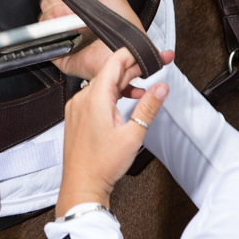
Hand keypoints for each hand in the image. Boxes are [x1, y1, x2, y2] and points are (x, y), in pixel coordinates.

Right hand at [39, 0, 172, 82]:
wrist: (127, 50)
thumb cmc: (123, 24)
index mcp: (77, 6)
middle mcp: (67, 21)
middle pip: (46, 4)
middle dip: (55, 3)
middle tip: (70, 8)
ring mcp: (62, 36)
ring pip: (43, 20)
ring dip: (54, 16)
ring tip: (71, 20)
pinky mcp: (58, 52)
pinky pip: (44, 40)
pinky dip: (50, 32)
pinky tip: (64, 30)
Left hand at [56, 48, 168, 215]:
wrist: (82, 185)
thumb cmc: (102, 165)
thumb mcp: (133, 135)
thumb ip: (148, 107)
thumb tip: (161, 87)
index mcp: (95, 98)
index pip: (114, 62)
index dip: (134, 54)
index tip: (151, 53)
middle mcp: (82, 99)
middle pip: (110, 72)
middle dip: (134, 68)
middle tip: (156, 67)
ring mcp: (77, 107)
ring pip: (103, 84)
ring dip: (124, 82)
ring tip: (145, 88)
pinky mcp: (77, 116)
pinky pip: (96, 96)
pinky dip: (113, 94)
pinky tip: (126, 101)